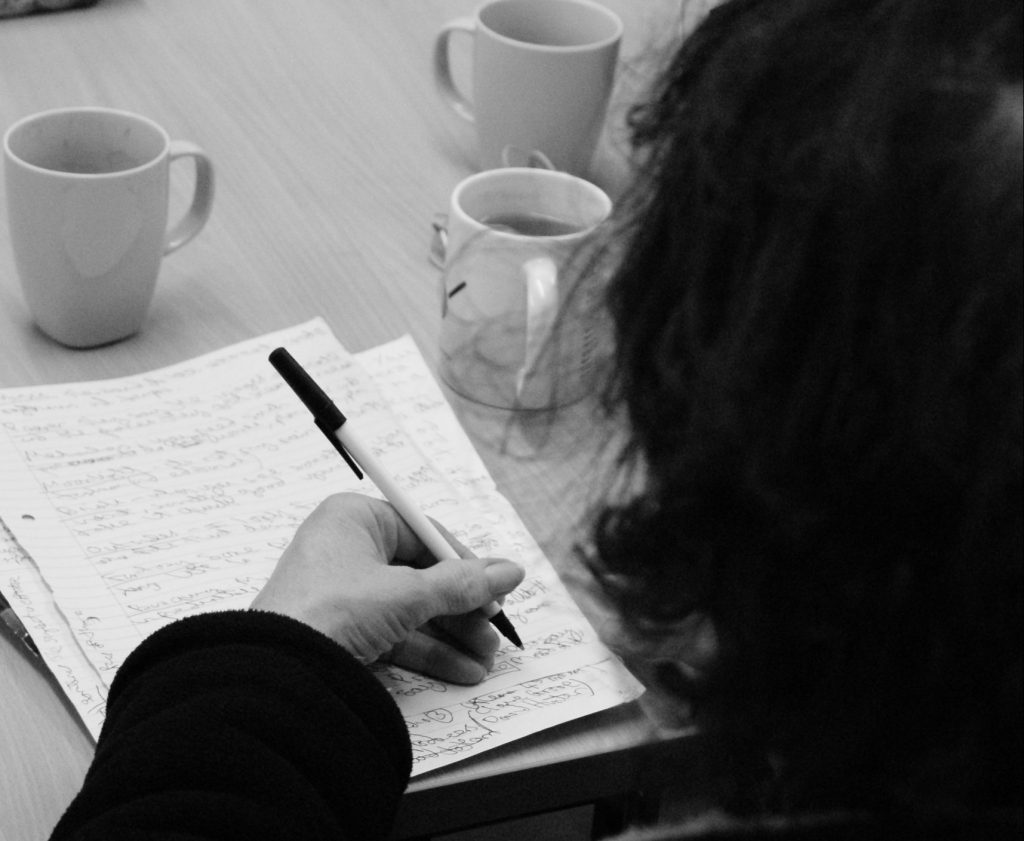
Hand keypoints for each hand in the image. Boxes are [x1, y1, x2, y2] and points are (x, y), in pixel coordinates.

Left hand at [250, 493, 523, 683]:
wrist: (274, 671)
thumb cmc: (330, 611)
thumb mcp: (406, 594)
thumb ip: (462, 585)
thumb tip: (510, 571)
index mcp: (354, 519)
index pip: (424, 533)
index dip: (464, 563)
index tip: (494, 589)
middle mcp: (347, 549)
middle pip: (421, 573)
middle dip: (462, 606)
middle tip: (492, 630)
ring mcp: (342, 592)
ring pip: (410, 608)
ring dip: (451, 633)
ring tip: (484, 656)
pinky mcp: (340, 630)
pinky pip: (394, 633)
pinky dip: (426, 651)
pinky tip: (460, 669)